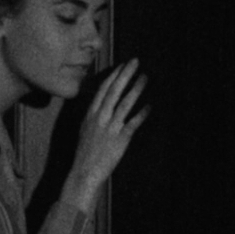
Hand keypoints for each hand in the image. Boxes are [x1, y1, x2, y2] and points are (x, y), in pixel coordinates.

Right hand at [62, 59, 149, 209]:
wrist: (84, 172)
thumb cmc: (85, 152)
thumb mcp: (84, 129)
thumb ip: (93, 115)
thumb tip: (101, 104)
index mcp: (91, 114)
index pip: (102, 89)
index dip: (113, 76)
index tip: (122, 65)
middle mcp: (100, 118)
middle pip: (113, 91)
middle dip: (125, 75)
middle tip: (135, 61)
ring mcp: (110, 128)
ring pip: (124, 104)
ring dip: (136, 89)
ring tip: (144, 78)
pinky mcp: (120, 139)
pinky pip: (133, 124)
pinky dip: (141, 114)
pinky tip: (149, 106)